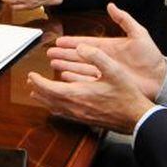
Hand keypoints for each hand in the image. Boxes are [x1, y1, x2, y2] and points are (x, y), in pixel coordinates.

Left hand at [28, 43, 154, 133]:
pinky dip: (55, 107)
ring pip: (55, 107)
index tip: (31, 74)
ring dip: (44, 99)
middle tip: (30, 82)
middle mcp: (75, 106)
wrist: (136, 118)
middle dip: (37, 89)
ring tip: (37, 94)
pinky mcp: (85, 120)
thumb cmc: (126, 95)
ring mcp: (80, 115)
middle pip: (49, 99)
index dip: (38, 81)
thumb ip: (96, 56)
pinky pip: (64, 113)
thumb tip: (81, 47)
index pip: (50, 88)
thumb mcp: (114, 70)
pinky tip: (56, 106)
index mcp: (78, 94)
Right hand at [46, 3, 166, 99]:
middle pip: (79, 56)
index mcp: (109, 46)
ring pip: (80, 68)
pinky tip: (66, 77)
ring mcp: (105, 72)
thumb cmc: (151, 57)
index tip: (59, 41)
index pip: (86, 43)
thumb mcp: (139, 34)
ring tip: (53, 64)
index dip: (72, 42)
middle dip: (64, 54)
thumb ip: (124, 19)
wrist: (160, 78)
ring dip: (66, 66)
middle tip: (49, 53)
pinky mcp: (107, 84)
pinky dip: (76, 79)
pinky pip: (87, 81)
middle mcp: (104, 59)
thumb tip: (111, 5)